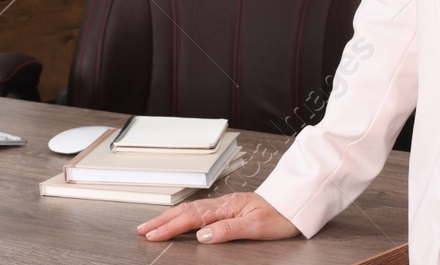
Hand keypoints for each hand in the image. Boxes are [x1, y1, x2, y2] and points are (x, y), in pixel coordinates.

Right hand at [138, 192, 300, 243]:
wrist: (297, 203)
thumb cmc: (281, 215)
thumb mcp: (257, 227)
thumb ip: (228, 230)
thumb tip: (202, 236)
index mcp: (227, 207)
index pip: (191, 218)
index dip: (170, 227)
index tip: (152, 235)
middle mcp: (224, 204)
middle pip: (186, 212)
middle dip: (162, 221)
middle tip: (142, 230)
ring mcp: (226, 205)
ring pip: (191, 210)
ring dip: (170, 218)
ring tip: (153, 225)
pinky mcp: (230, 208)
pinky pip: (200, 211)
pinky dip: (184, 216)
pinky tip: (180, 219)